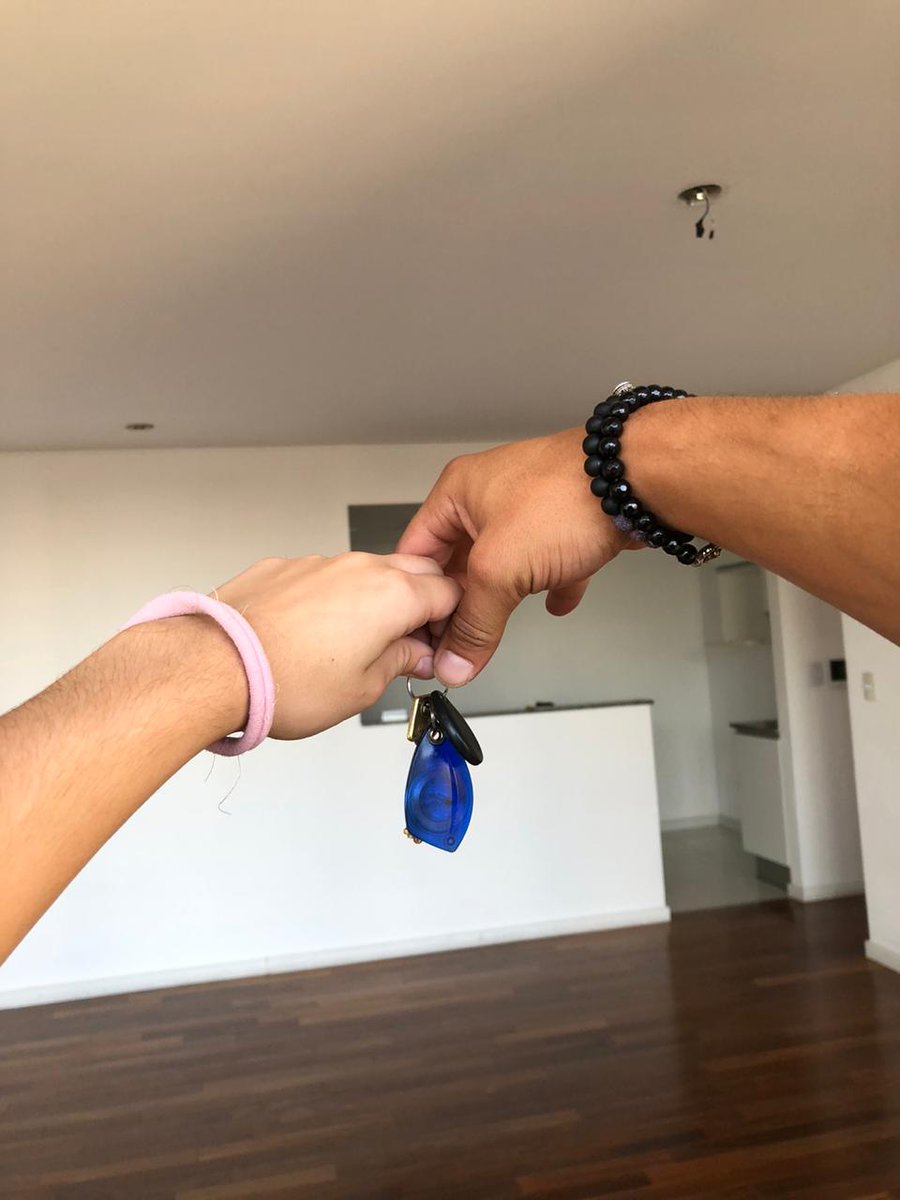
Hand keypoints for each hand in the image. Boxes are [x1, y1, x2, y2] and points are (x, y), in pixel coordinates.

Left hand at [216, 553, 461, 737]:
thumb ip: (400, 662)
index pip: (449, 592)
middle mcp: (359, 568)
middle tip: (409, 644)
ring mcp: (319, 562)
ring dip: (374, 600)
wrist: (217, 666)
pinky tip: (313, 633)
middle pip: (415, 572)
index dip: (452, 623)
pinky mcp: (285, 566)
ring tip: (355, 643)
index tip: (439, 647)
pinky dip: (330, 598)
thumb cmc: (285, 681)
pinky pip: (324, 575)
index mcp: (392, 596)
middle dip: (422, 603)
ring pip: (366, 571)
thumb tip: (414, 655)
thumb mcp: (363, 689)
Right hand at [397, 429, 632, 685]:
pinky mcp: (566, 521)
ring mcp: (530, 507)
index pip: (417, 552)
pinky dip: (548, 585)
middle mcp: (489, 495)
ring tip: (495, 631)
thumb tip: (455, 660)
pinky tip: (555, 604)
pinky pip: (548, 561)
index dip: (417, 597)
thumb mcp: (501, 569)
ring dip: (502, 597)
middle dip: (462, 604)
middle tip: (458, 644)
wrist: (637, 480)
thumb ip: (474, 622)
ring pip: (505, 563)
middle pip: (459, 562)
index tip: (422, 637)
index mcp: (458, 493)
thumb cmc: (567, 497)